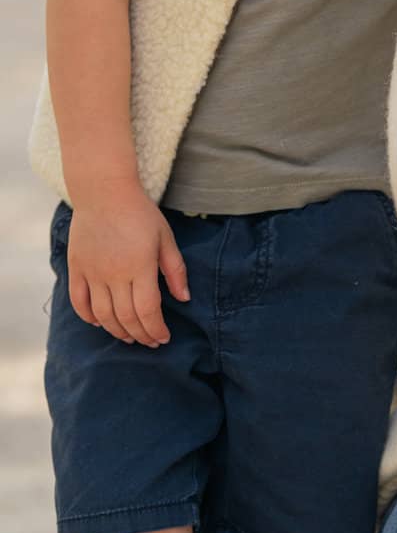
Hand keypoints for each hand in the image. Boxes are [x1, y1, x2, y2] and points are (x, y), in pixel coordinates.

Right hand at [66, 193, 189, 346]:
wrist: (104, 191)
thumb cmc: (140, 213)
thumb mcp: (165, 237)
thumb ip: (175, 270)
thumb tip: (184, 298)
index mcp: (140, 267)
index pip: (147, 311)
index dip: (156, 329)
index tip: (164, 338)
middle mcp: (114, 274)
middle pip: (125, 318)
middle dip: (140, 335)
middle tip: (150, 341)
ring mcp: (92, 273)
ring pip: (102, 316)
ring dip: (117, 331)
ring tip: (130, 336)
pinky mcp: (76, 268)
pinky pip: (79, 302)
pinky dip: (89, 318)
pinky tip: (100, 323)